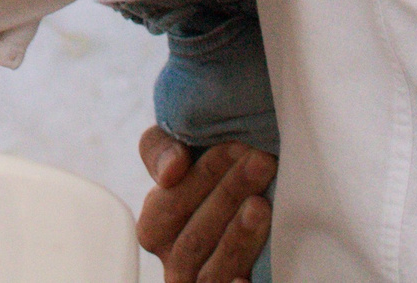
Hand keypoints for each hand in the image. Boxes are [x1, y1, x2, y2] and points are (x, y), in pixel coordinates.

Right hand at [137, 128, 274, 282]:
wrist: (242, 203)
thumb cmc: (211, 180)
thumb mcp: (178, 154)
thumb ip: (160, 149)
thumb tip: (172, 169)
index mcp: (155, 231)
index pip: (170, 205)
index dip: (203, 175)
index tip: (237, 146)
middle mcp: (175, 264)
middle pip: (193, 239)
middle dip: (229, 195)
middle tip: (261, 161)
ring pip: (213, 273)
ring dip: (238, 236)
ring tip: (262, 203)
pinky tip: (248, 278)